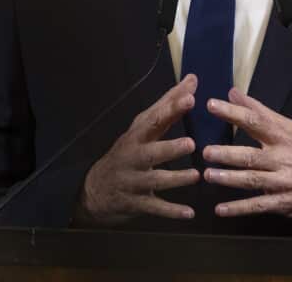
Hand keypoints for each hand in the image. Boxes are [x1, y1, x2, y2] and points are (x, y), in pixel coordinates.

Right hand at [74, 74, 200, 225]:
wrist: (96, 190)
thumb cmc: (128, 153)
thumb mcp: (144, 128)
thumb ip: (169, 105)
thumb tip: (192, 79)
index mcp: (137, 135)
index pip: (154, 119)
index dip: (171, 109)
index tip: (190, 98)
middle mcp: (133, 157)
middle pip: (151, 151)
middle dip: (169, 148)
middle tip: (191, 143)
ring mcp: (133, 181)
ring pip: (155, 180)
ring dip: (175, 179)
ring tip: (195, 176)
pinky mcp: (135, 202)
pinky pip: (155, 207)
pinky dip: (171, 211)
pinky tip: (189, 213)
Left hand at [201, 87, 291, 228]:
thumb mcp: (289, 129)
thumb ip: (259, 111)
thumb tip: (233, 92)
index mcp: (283, 137)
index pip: (256, 122)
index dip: (234, 113)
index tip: (212, 105)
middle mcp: (283, 158)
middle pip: (252, 155)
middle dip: (228, 154)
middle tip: (206, 152)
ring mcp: (284, 182)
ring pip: (254, 180)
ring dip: (230, 179)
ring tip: (210, 175)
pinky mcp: (284, 202)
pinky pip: (259, 206)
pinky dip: (239, 208)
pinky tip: (221, 209)